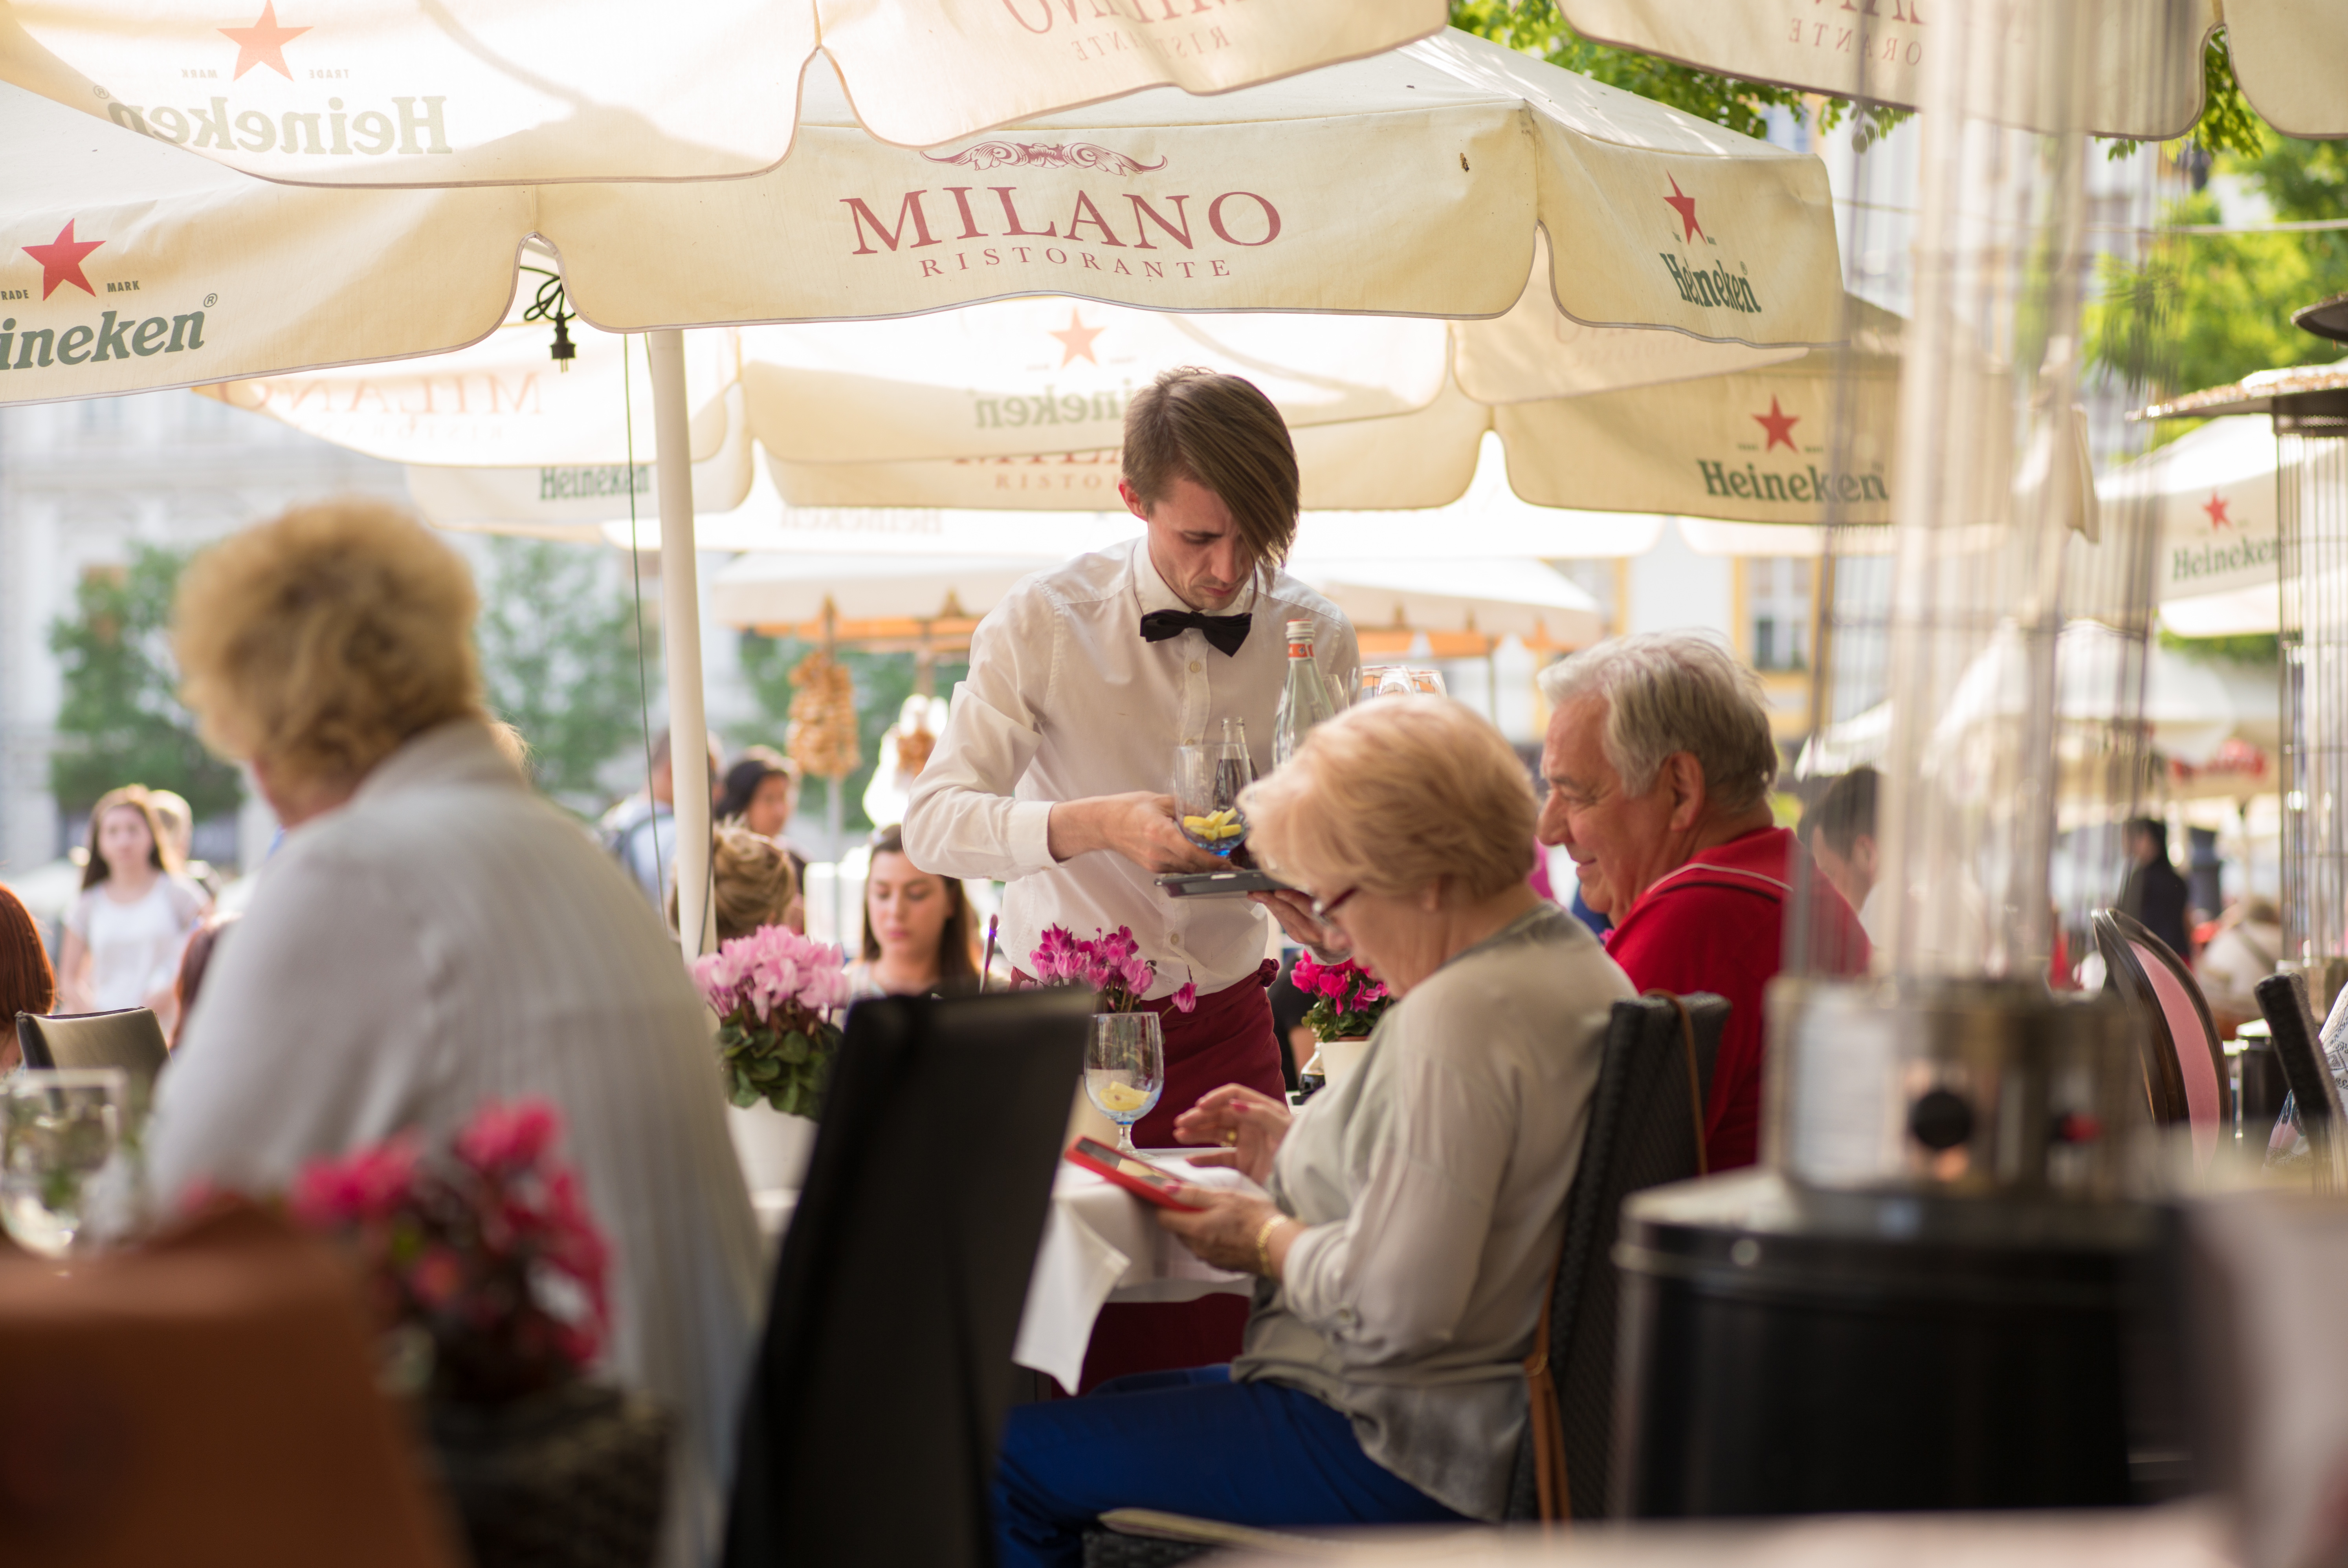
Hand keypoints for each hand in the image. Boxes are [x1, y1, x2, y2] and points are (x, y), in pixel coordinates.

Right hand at [1048, 792, 1225, 873]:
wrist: (1104, 823)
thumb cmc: (1129, 808)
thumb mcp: (1161, 801)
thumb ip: (1187, 809)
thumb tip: (1211, 816)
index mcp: (1159, 833)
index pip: (1191, 852)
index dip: (1212, 861)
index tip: (1228, 864)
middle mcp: (1157, 853)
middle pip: (1192, 866)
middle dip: (1214, 868)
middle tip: (1233, 867)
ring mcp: (1153, 863)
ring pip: (1186, 870)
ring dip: (1203, 868)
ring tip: (1221, 863)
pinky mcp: (1151, 868)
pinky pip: (1176, 869)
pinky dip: (1190, 866)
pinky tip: (1200, 860)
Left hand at [1156, 1188, 1291, 1275]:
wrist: (1280, 1246)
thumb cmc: (1256, 1219)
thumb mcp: (1225, 1197)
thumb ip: (1194, 1194)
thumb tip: (1168, 1189)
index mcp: (1196, 1229)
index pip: (1164, 1219)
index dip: (1163, 1205)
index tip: (1169, 1196)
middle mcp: (1198, 1248)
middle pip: (1177, 1230)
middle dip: (1182, 1215)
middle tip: (1198, 1201)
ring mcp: (1210, 1258)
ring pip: (1191, 1240)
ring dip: (1197, 1227)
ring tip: (1217, 1214)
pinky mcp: (1221, 1264)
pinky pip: (1206, 1249)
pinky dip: (1210, 1238)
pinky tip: (1226, 1229)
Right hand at [1171, 1083, 1290, 1184]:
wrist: (1307, 1183)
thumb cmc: (1301, 1150)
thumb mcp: (1284, 1129)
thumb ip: (1261, 1114)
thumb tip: (1235, 1104)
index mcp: (1262, 1110)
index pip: (1234, 1095)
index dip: (1216, 1098)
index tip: (1201, 1105)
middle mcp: (1252, 1124)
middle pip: (1220, 1114)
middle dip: (1199, 1116)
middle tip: (1181, 1122)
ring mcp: (1246, 1143)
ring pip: (1215, 1133)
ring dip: (1196, 1132)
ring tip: (1179, 1134)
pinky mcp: (1243, 1163)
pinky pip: (1218, 1158)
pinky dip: (1203, 1158)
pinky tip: (1190, 1159)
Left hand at [1250, 889, 1349, 958]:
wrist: (1334, 937)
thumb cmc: (1333, 913)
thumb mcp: (1332, 903)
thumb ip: (1319, 894)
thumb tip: (1304, 879)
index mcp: (1325, 918)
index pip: (1307, 906)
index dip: (1292, 898)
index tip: (1278, 891)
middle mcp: (1314, 929)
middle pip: (1290, 912)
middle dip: (1272, 899)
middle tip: (1257, 890)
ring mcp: (1303, 934)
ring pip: (1283, 915)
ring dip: (1267, 903)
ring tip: (1254, 893)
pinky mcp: (1296, 936)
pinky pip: (1282, 919)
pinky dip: (1273, 908)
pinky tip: (1262, 899)